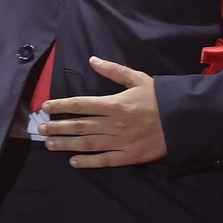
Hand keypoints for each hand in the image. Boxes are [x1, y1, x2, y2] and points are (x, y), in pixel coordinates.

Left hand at [39, 57, 167, 166]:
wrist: (183, 118)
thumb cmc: (159, 97)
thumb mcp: (138, 78)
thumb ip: (114, 71)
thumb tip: (92, 60)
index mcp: (115, 103)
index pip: (81, 104)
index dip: (62, 105)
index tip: (46, 107)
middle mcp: (113, 123)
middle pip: (79, 125)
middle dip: (58, 127)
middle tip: (40, 130)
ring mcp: (120, 141)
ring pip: (87, 143)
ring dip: (66, 144)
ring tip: (50, 145)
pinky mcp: (128, 156)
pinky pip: (104, 160)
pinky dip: (88, 162)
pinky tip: (73, 162)